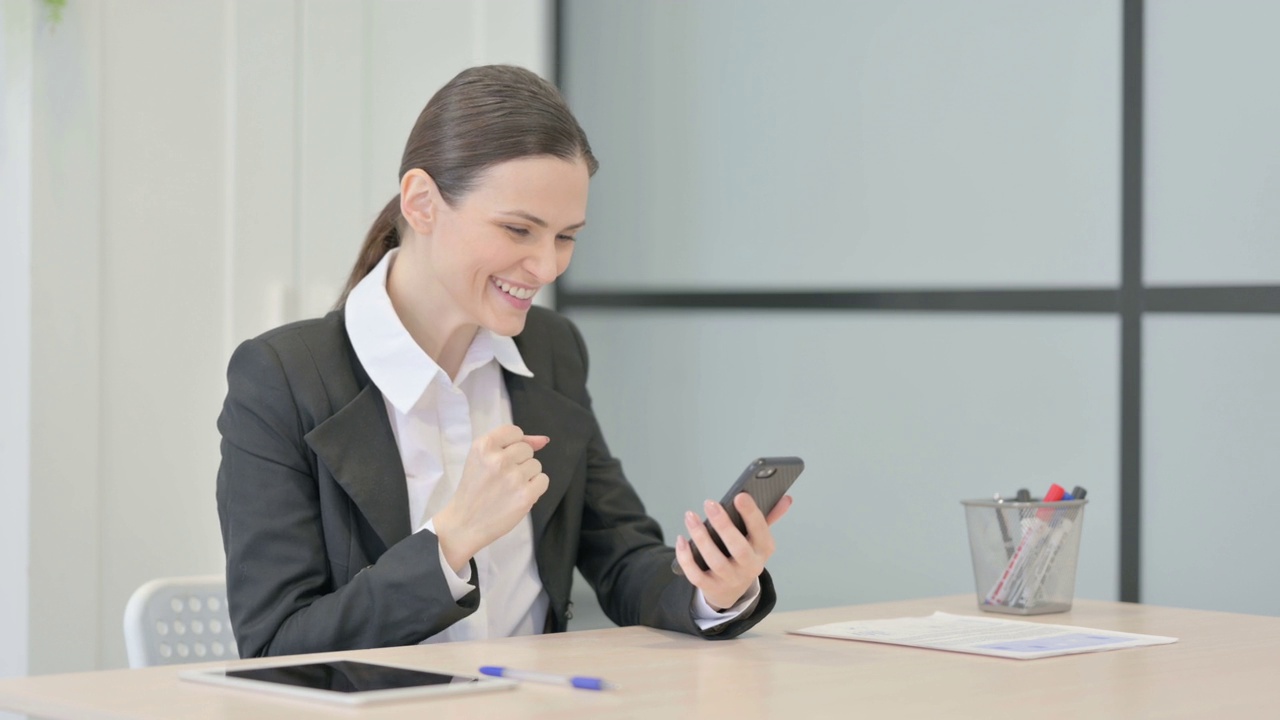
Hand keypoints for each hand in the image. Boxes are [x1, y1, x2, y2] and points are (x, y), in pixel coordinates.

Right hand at [433, 425, 549, 572]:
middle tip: (502, 477)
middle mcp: (498, 459)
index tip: (502, 458)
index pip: (514, 431)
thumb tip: (544, 440)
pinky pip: (543, 480)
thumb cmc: (474, 490)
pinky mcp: (525, 495)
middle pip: (527, 449)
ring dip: (527, 476)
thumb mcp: (482, 459)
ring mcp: (513, 478)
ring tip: (509, 488)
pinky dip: (535, 488)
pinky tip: (518, 495)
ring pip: (536, 465)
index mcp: (483, 446)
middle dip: (519, 462)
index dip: (513, 445)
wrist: (464, 523)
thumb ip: (511, 444)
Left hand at [674, 492, 792, 610]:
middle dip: (724, 525)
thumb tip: (786, 498)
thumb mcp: (758, 538)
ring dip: (700, 537)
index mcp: (763, 549)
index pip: (760, 531)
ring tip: (690, 516)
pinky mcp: (712, 588)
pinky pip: (696, 575)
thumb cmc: (745, 554)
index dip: (751, 514)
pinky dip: (686, 558)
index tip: (739, 495)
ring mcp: (730, 579)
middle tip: (709, 503)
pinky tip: (681, 539)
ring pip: (715, 561)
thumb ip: (769, 517)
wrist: (733, 590)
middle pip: (738, 548)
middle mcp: (750, 566)